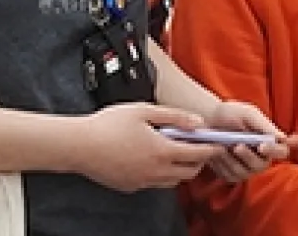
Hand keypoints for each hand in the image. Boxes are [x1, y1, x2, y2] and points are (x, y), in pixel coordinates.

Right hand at [71, 103, 223, 192]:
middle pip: (190, 172)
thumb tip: (197, 121)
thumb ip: (174, 116)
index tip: (218, 143)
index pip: (198, 154)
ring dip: (180, 168)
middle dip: (198, 160)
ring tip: (174, 151)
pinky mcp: (131, 187)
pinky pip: (154, 183)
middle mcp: (156, 171)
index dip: (211, 149)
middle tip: (196, 146)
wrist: (78, 145)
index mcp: (162, 151)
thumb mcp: (144, 111)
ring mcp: (143, 182)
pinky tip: (151, 158)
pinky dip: (161, 173)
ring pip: (173, 180)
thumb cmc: (108, 124)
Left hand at [203, 101, 289, 182]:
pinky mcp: (231, 174)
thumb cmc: (231, 114)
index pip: (281, 151)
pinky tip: (215, 153)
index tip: (261, 146)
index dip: (273, 151)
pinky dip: (221, 164)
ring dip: (231, 160)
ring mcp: (246, 168)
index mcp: (269, 142)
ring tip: (221, 146)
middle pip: (261, 165)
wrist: (207, 120)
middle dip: (248, 156)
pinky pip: (229, 175)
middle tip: (236, 146)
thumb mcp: (248, 114)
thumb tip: (282, 138)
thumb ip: (264, 125)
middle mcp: (261, 158)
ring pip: (243, 172)